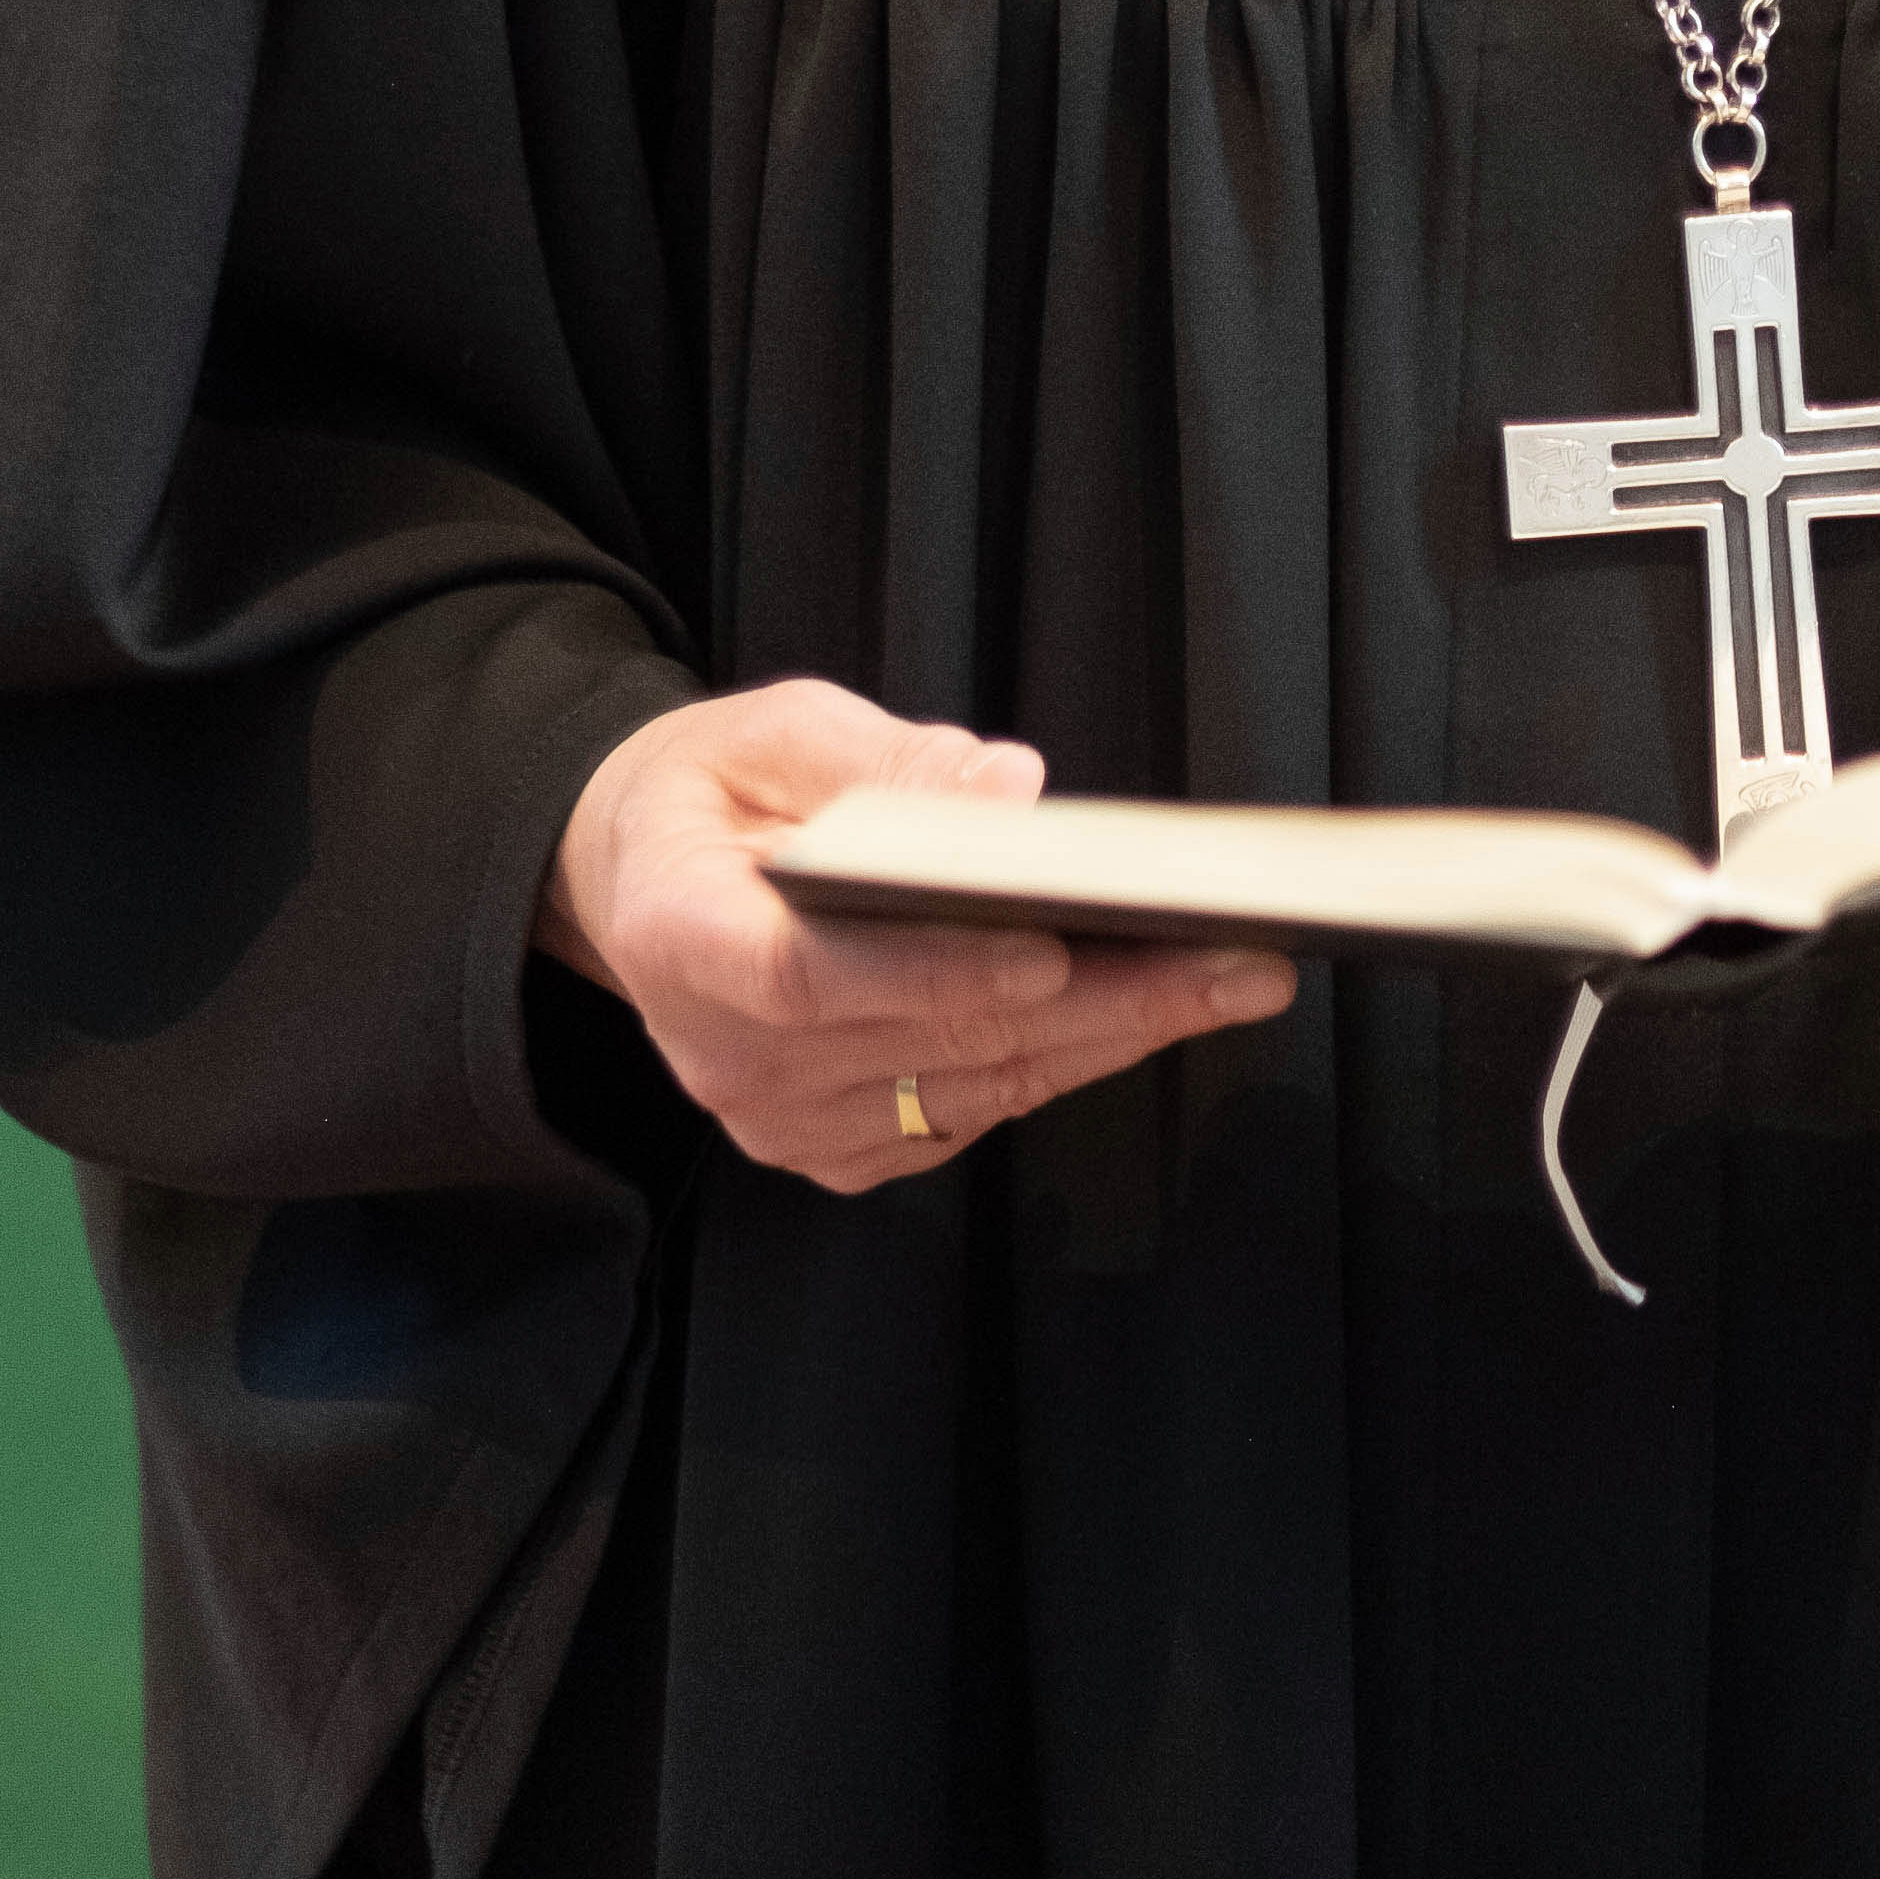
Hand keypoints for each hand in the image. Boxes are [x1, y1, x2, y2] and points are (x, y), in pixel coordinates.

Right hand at [538, 682, 1295, 1196]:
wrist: (647, 882)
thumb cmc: (715, 791)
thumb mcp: (774, 729)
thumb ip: (878, 758)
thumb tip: (1008, 795)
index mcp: (679, 933)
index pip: (806, 978)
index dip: (933, 971)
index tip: (1049, 948)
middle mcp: (723, 1053)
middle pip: (930, 1039)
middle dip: (1101, 996)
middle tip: (1232, 957)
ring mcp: (779, 1119)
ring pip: (974, 1085)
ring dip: (1113, 1035)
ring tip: (1232, 978)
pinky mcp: (834, 1149)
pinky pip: (970, 1113)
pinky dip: (1066, 1060)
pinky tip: (1152, 1011)